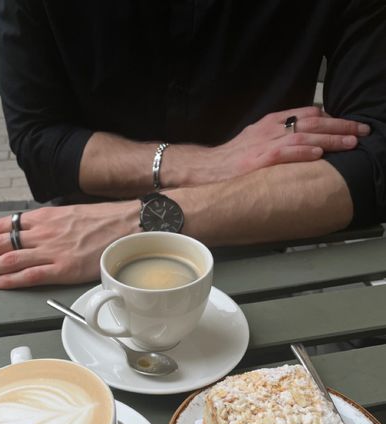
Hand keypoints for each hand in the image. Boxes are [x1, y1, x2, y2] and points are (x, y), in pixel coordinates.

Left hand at [0, 202, 139, 288]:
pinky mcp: (64, 268)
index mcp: (45, 218)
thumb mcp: (72, 214)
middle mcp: (43, 233)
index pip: (5, 225)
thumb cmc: (104, 221)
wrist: (128, 224)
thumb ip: (52, 224)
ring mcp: (53, 250)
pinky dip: (9, 279)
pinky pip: (30, 275)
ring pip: (8, 259)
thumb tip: (38, 232)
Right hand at [171, 106, 369, 185]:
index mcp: (271, 122)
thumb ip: (278, 138)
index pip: (308, 113)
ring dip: (330, 138)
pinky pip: (284, 153)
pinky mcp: (257, 160)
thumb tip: (304, 141)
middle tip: (361, 131)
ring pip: (304, 135)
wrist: (204, 169)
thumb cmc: (230, 159)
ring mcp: (263, 144)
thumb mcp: (255, 141)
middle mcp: (270, 129)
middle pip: (312, 122)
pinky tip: (318, 153)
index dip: (332, 118)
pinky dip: (303, 151)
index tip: (350, 125)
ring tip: (351, 142)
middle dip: (340, 126)